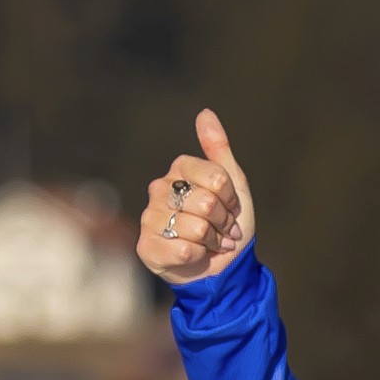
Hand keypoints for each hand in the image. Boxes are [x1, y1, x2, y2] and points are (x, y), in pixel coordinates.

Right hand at [139, 108, 257, 285]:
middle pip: (206, 202)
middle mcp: (160, 189)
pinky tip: (194, 255)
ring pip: (196, 227)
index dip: (230, 199)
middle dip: (222, 222)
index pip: (215, 178)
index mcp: (180, 170)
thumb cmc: (227, 225)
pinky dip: (197, 256)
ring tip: (208, 243)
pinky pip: (183, 249)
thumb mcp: (233, 185)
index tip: (229, 208)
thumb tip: (205, 113)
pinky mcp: (147, 246)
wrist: (221, 267)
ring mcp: (150, 217)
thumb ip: (219, 149)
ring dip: (212, 241)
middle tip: (221, 230)